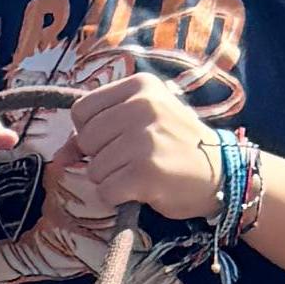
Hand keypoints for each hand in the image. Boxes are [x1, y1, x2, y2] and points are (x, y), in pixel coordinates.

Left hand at [62, 64, 232, 224]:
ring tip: (142, 173)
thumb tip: (63, 151)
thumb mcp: (146, 117)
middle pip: (85, 139)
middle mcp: (142, 107)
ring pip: (94, 168)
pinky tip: (144, 188)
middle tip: (133, 159)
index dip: (90, 131)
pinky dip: (119, 197)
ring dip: (112, 179)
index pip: (82, 110)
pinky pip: (105, 190)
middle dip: (102, 156)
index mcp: (140, 86)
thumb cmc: (177, 144)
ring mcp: (144, 140)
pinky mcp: (145, 172)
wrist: (222, 173)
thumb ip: (104, 123)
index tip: (116, 139)